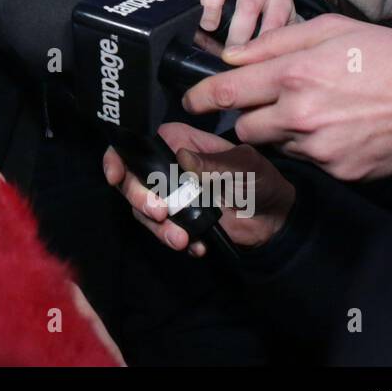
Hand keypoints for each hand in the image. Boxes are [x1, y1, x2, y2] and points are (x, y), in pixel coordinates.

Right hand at [103, 123, 295, 254]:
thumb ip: (212, 164)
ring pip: (143, 209)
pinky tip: (196, 246)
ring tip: (181, 239)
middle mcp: (168, 168)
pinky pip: (161, 231)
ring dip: (157, 226)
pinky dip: (173, 240)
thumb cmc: (261, 182)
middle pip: (132, 179)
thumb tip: (182, 158)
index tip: (116, 175)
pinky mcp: (177, 222)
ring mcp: (171, 196)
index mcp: (180, 144)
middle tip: (160, 213)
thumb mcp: (243, 167)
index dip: (119, 157)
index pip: (138, 144)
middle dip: (138, 198)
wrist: (276, 222)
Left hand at [177, 0, 295, 50]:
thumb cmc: (236, 35)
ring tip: (235, 49)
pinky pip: (276, 14)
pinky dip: (266, 35)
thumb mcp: (212, 32)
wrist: (276, 39)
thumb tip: (191, 40)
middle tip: (209, 27)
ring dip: (240, 28)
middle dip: (212, 4)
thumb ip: (201, 32)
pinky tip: (260, 47)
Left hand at [181, 14, 391, 179]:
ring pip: (275, 145)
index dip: (200, 98)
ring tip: (318, 113)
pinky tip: (339, 130)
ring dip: (283, 133)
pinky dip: (313, 148)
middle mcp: (299, 114)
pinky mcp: (338, 170)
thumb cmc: (389, 56)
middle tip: (271, 104)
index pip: (226, 92)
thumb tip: (230, 55)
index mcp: (293, 74)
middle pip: (244, 127)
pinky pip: (307, 161)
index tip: (190, 101)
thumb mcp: (331, 30)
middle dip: (248, 118)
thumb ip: (274, 42)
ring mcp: (318, 147)